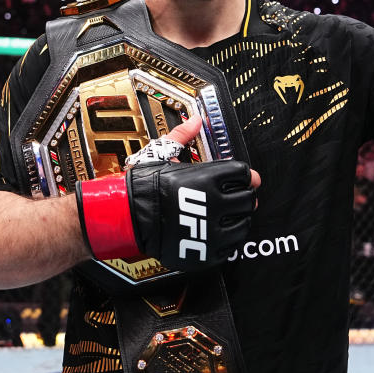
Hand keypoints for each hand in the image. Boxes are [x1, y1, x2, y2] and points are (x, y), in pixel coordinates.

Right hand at [76, 118, 259, 271]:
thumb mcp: (163, 153)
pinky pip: (230, 247)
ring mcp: (210, 230)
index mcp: (208, 177)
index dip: (245, 175)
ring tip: (229, 216)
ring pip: (243, 224)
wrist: (126, 214)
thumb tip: (196, 120)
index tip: (245, 177)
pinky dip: (228, 241)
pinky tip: (219, 233)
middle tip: (239, 196)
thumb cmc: (144, 185)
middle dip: (245, 196)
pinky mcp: (205, 251)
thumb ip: (183, 135)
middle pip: (248, 199)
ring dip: (239, 219)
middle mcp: (214, 203)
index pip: (244, 174)